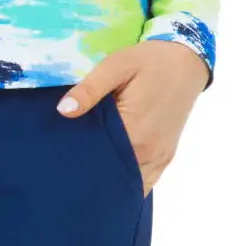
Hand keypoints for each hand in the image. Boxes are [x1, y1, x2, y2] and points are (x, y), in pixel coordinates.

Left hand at [54, 39, 209, 194]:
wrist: (186, 61)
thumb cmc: (149, 62)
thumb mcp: (116, 65)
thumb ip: (90, 89)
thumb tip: (63, 111)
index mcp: (135, 133)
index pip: (99, 163)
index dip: (79, 163)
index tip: (60, 160)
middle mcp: (149, 153)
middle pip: (115, 178)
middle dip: (92, 176)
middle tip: (68, 164)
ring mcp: (160, 158)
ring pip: (131, 183)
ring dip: (111, 179)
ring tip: (86, 167)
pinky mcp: (166, 156)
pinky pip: (145, 180)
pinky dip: (128, 179)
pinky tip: (110, 170)